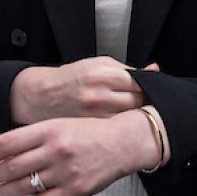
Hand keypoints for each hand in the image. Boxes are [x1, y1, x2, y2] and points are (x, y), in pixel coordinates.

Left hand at [0, 111, 159, 195]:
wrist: (124, 142)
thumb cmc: (92, 131)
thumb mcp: (61, 123)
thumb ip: (34, 136)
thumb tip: (4, 150)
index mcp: (51, 129)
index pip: (7, 143)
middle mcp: (56, 150)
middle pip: (11, 166)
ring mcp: (66, 171)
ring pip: (23, 186)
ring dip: (6, 190)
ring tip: (1, 190)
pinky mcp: (75, 190)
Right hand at [9, 57, 152, 124]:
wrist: (42, 97)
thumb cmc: (71, 78)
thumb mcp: (99, 64)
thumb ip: (128, 69)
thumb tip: (154, 69)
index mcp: (103, 75)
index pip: (141, 83)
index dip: (150, 87)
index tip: (151, 89)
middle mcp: (100, 96)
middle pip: (138, 103)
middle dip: (144, 103)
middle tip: (144, 103)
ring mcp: (95, 116)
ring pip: (129, 119)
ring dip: (135, 117)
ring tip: (132, 114)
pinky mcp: (91, 131)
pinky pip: (117, 131)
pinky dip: (122, 128)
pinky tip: (121, 125)